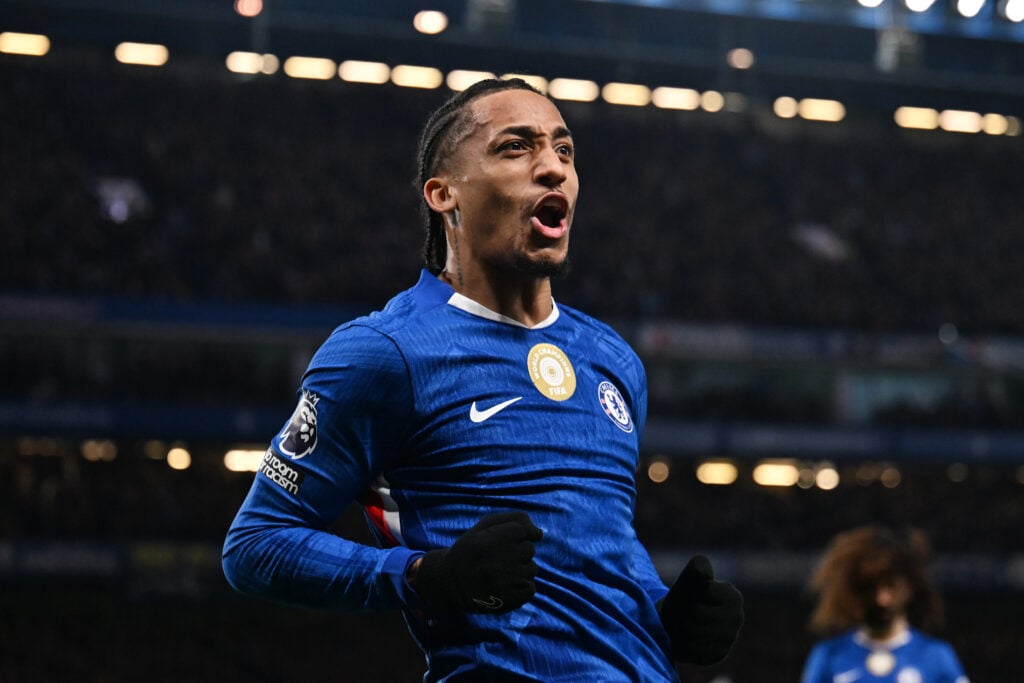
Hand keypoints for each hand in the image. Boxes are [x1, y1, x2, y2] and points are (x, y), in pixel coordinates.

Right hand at [410, 511, 542, 613]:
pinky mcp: (509, 600)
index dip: (511, 536)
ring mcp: (505, 581)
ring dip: (520, 570)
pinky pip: (531, 589)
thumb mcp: (485, 525)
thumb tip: (539, 534)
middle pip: (529, 550)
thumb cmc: (471, 549)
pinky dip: (522, 588)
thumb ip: (515, 520)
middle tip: (497, 559)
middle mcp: (499, 560)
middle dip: (517, 552)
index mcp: (491, 539)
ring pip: (532, 569)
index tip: (496, 543)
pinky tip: (506, 587)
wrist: (449, 582)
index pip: (522, 531)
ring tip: (500, 574)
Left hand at [659, 554, 743, 664]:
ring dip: (680, 631)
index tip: (684, 597)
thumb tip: (702, 568)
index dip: (683, 599)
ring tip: (679, 626)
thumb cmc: (683, 597)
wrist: (678, 621)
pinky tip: (686, 641)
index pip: (700, 599)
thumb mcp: (686, 581)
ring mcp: (731, 638)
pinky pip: (697, 652)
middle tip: (677, 615)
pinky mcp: (720, 654)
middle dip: (680, 615)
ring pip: (694, 636)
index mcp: (733, 597)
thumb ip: (695, 570)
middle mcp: (737, 618)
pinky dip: (686, 647)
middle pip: (696, 617)